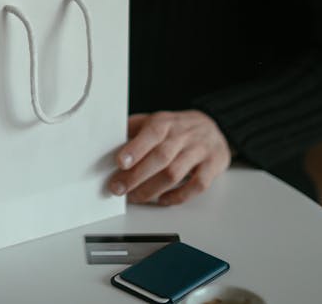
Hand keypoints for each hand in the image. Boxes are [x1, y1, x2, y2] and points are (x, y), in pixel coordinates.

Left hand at [107, 111, 230, 205]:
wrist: (213, 127)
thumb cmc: (177, 128)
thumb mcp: (155, 120)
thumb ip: (133, 129)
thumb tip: (107, 141)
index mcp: (165, 123)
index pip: (150, 134)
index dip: (135, 149)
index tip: (120, 163)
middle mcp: (182, 136)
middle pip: (160, 158)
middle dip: (136, 176)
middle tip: (118, 188)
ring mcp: (199, 152)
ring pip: (174, 174)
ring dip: (152, 189)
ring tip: (135, 197)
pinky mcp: (212, 167)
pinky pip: (197, 186)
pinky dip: (178, 196)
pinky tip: (163, 200)